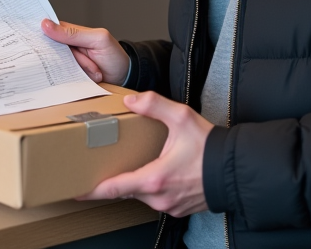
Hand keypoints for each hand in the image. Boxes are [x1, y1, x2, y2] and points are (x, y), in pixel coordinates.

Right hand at [41, 18, 129, 84]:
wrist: (124, 77)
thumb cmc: (114, 56)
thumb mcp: (97, 40)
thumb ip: (73, 33)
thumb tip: (46, 24)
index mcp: (71, 32)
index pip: (50, 30)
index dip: (44, 35)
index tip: (47, 42)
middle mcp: (66, 47)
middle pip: (53, 51)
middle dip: (73, 58)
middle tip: (91, 61)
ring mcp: (67, 63)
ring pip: (59, 66)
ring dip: (80, 69)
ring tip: (96, 70)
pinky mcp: (69, 77)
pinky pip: (63, 78)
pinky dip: (76, 79)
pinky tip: (90, 77)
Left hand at [79, 91, 211, 217]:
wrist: (235, 169)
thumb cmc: (210, 147)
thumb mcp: (182, 117)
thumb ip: (154, 105)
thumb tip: (132, 101)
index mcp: (154, 179)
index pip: (114, 188)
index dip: (92, 190)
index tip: (76, 190)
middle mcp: (159, 198)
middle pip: (126, 191)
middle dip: (115, 180)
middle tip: (102, 167)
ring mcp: (169, 206)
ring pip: (141, 196)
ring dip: (136, 183)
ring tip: (134, 165)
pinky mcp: (178, 209)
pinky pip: (156, 200)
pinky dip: (152, 188)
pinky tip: (157, 173)